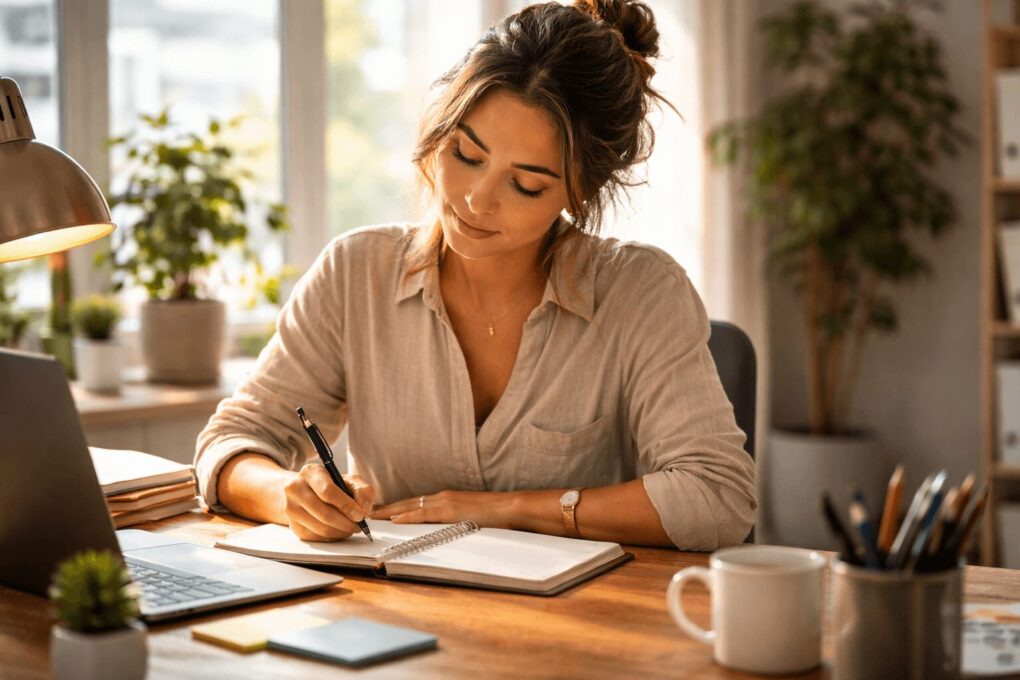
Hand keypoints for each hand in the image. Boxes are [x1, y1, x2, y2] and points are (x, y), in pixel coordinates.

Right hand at [283, 465, 375, 540]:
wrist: (305, 491)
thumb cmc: (331, 485)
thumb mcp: (349, 480)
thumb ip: (362, 491)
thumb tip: (364, 510)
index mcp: (310, 473)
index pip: (328, 492)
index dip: (346, 506)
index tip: (360, 515)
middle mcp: (295, 489)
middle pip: (324, 513)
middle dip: (346, 523)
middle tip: (359, 526)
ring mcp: (291, 508)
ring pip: (321, 528)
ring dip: (341, 532)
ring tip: (350, 528)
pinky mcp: (293, 525)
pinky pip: (316, 537)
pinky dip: (332, 537)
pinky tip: (339, 530)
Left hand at [369, 490, 515, 528]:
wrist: (509, 508)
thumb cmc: (494, 514)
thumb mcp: (470, 516)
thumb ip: (455, 520)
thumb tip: (446, 529)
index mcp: (447, 499)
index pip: (416, 503)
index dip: (397, 507)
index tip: (382, 511)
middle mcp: (442, 497)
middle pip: (408, 502)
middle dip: (387, 508)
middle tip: (369, 512)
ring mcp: (445, 502)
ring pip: (411, 506)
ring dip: (391, 511)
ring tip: (373, 516)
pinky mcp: (450, 510)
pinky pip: (424, 514)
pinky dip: (407, 517)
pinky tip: (395, 520)